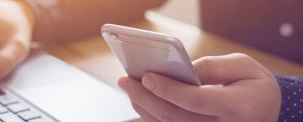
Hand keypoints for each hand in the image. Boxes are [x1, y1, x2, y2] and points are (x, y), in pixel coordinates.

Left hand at [119, 53, 280, 121]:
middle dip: (145, 97)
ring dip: (143, 106)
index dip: (169, 89)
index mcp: (238, 109)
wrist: (263, 113)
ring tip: (128, 86)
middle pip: (174, 116)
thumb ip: (212, 67)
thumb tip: (180, 71)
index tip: (148, 77)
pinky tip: (141, 99)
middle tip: (126, 80)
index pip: (195, 101)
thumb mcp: (244, 67)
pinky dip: (150, 114)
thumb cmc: (254, 87)